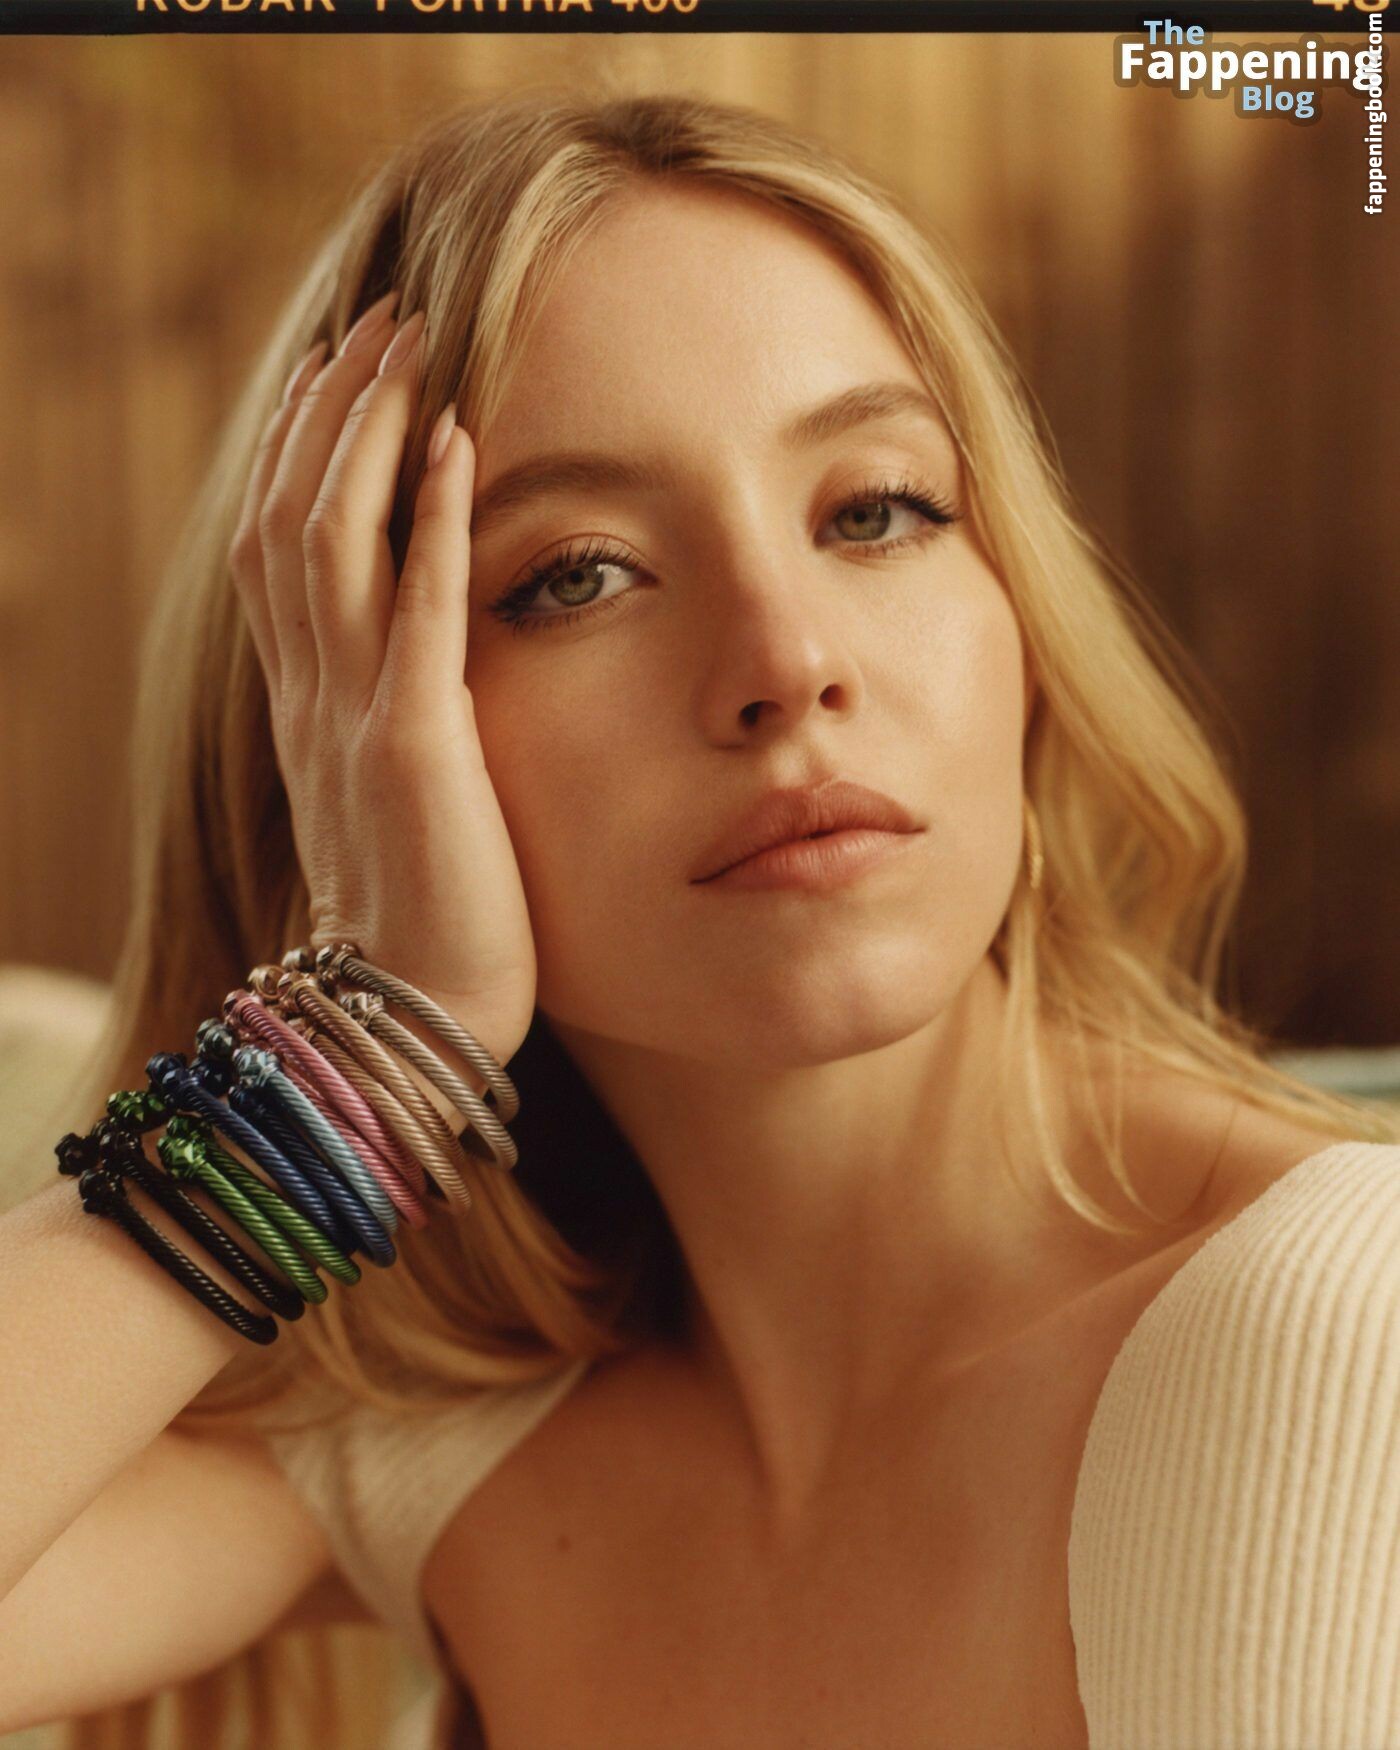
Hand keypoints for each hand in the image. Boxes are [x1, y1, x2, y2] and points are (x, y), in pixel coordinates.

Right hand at [227, 293, 536, 1070]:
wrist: (414, 1022)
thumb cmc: (428, 921)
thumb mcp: (396, 801)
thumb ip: (391, 724)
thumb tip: (419, 672)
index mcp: (307, 706)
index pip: (283, 548)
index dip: (302, 451)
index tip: (345, 376)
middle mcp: (310, 695)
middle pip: (289, 513)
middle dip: (327, 407)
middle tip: (379, 320)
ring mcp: (351, 715)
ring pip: (327, 536)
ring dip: (364, 428)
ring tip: (409, 342)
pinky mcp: (412, 746)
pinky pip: (412, 608)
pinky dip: (427, 517)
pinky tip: (456, 438)